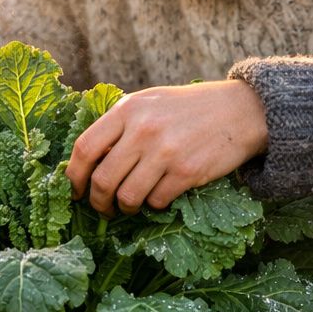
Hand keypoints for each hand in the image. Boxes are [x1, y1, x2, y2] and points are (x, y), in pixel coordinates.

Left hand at [66, 80, 267, 215]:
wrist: (239, 110)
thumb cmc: (187, 109)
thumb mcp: (149, 103)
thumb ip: (119, 124)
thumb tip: (88, 160)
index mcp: (128, 110)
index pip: (84, 148)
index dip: (74, 175)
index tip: (76, 190)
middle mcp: (143, 130)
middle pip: (103, 179)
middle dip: (98, 201)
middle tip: (102, 208)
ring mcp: (165, 152)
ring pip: (128, 196)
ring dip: (125, 208)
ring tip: (129, 206)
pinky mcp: (187, 172)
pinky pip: (157, 201)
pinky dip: (154, 205)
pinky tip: (158, 197)